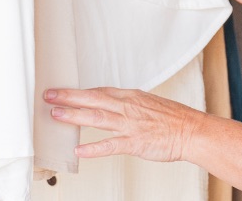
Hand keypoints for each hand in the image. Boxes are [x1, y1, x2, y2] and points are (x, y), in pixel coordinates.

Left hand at [45, 87, 201, 162]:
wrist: (192, 130)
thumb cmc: (173, 119)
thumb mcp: (148, 102)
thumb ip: (128, 104)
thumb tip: (111, 104)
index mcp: (130, 96)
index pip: (98, 91)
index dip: (77, 91)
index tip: (61, 90)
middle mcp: (128, 107)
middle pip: (93, 99)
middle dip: (69, 97)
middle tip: (49, 96)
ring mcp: (130, 124)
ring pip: (97, 117)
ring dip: (75, 116)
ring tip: (57, 115)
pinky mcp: (135, 142)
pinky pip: (111, 145)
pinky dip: (94, 148)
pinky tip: (80, 151)